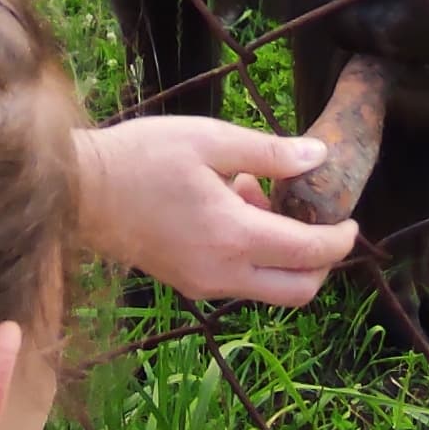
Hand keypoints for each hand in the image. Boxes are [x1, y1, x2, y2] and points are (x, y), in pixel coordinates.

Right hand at [73, 117, 361, 305]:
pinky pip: (240, 281)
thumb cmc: (141, 157)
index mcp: (233, 236)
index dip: (340, 238)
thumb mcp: (209, 140)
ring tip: (258, 196)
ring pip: (269, 288)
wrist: (78, 191)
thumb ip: (269, 152)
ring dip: (284, 254)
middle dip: (322, 260)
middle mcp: (223, 272)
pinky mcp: (188, 284)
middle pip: (299, 289)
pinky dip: (254, 255)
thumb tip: (318, 156)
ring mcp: (203, 284)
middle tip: (319, 219)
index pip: (310, 253)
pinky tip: (232, 207)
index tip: (350, 218)